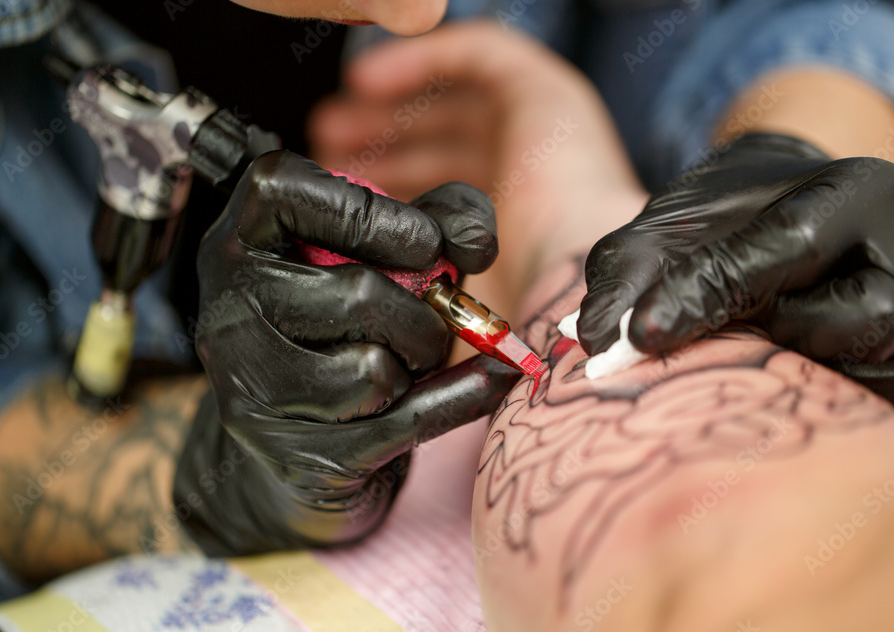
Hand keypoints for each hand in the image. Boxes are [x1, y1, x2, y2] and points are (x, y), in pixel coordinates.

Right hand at [178, 149, 516, 552]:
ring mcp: (255, 392)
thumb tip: (476, 241)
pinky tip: (484, 382)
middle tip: (429, 320)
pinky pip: (406, 420)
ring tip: (408, 361)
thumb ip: (438, 220)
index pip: (280, 188)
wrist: (291, 459)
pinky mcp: (298, 458)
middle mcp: (229, 314)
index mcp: (240, 244)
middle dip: (423, 312)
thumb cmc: (345, 335)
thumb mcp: (383, 259)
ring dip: (420, 362)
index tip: (424, 243)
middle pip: (358, 294)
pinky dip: (459, 397)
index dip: (367, 210)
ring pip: (375, 368)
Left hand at [310, 20, 647, 304]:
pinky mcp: (544, 92)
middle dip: (379, 144)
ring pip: (452, 98)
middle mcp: (526, 172)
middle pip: (442, 141)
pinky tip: (366, 81)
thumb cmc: (516, 315)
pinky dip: (419, 60)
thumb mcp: (444, 312)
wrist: (568, 294)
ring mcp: (538, 130)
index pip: (440, 189)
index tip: (335, 193)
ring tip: (331, 124)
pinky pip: (475, 52)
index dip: (386, 184)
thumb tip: (357, 317)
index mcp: (510, 222)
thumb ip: (411, 303)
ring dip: (389, 106)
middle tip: (325, 152)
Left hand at [579, 134, 893, 432]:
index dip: (708, 297)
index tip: (637, 338)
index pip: (786, 247)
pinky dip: (849, 404)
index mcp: (853, 191)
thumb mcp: (663, 230)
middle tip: (720, 343)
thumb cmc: (720, 227)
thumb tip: (594, 341)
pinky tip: (795, 388)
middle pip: (856, 317)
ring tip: (764, 358)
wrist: (783, 222)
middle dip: (771, 342)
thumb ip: (625, 271)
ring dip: (815, 378)